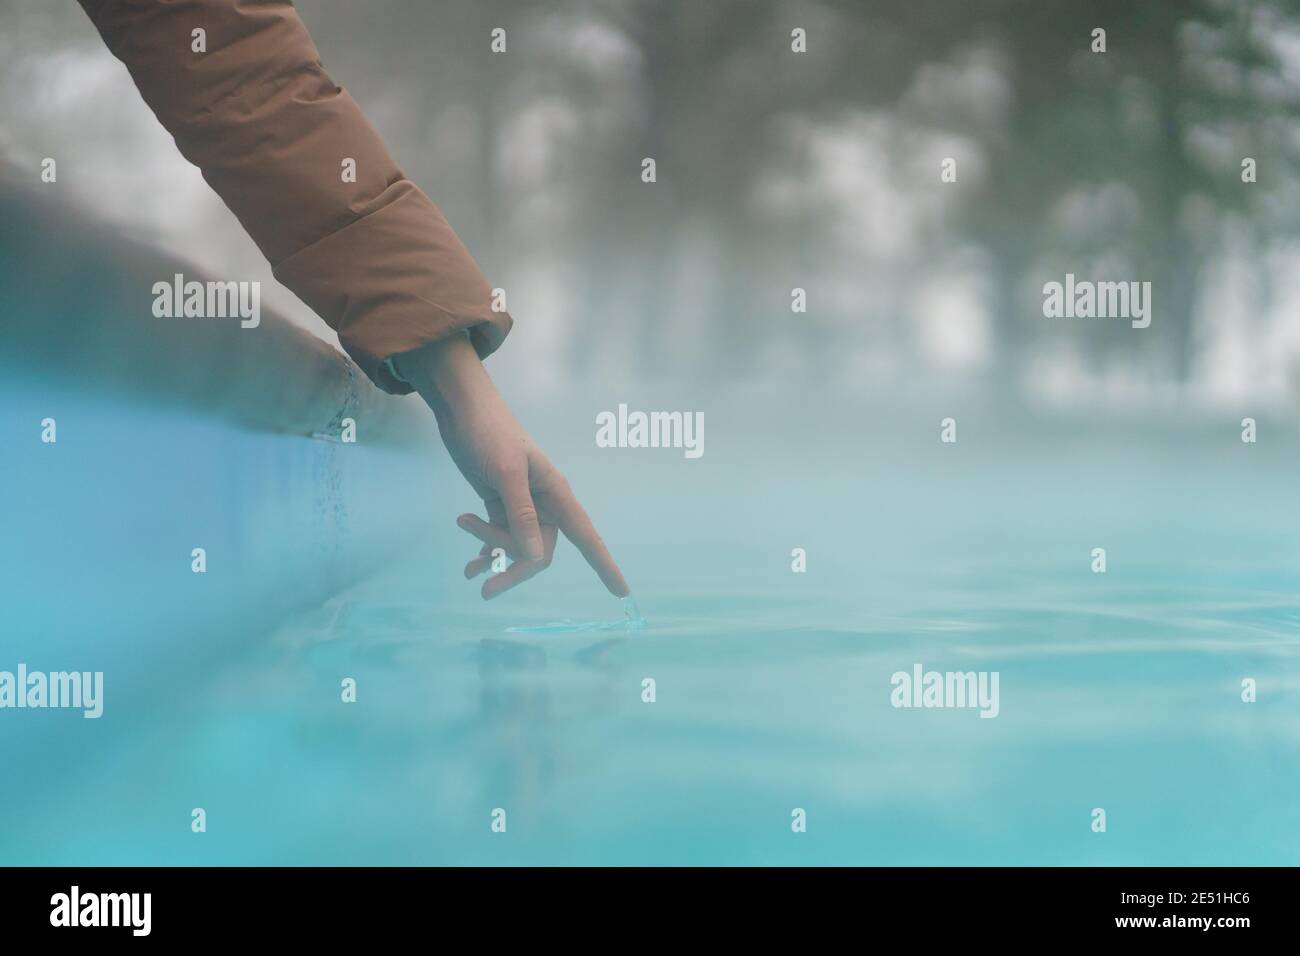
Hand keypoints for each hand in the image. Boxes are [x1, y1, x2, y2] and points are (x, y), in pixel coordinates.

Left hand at [394, 333, 629, 600]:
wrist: (462, 410)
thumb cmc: (489, 434)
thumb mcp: (505, 472)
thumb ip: (520, 513)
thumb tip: (534, 554)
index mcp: (556, 493)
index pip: (587, 536)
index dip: (605, 564)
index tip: (622, 592)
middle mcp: (544, 503)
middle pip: (540, 552)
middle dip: (515, 569)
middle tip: (484, 588)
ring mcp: (522, 505)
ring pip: (517, 547)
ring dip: (494, 557)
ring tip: (468, 569)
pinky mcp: (501, 503)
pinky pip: (501, 537)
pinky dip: (487, 550)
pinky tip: (472, 563)